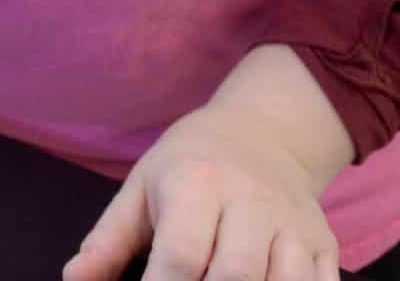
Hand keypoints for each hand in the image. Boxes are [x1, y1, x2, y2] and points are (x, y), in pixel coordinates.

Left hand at [65, 48, 350, 280]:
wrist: (262, 133)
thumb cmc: (188, 167)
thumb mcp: (141, 188)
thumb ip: (108, 241)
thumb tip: (74, 280)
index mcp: (197, 182)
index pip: (182, 255)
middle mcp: (252, 200)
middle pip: (236, 274)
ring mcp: (295, 224)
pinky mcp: (324, 244)